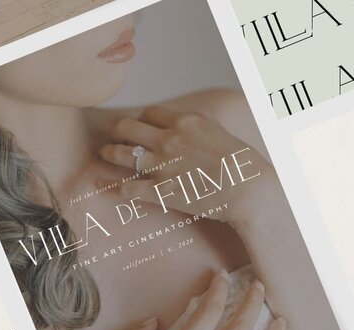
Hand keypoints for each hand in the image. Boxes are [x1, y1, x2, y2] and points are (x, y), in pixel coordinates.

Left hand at [98, 106, 274, 224]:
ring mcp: (164, 166)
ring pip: (123, 153)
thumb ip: (201, 131)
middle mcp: (170, 139)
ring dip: (110, 153)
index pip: (151, 113)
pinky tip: (107, 188)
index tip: (142, 127)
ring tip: (103, 154)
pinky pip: (130, 188)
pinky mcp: (164, 191)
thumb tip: (196, 133)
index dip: (143, 120)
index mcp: (186, 122)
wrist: (249, 189)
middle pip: (129, 127)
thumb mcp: (222, 135)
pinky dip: (116, 188)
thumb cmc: (243, 166)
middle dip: (119, 131)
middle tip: (116, 137)